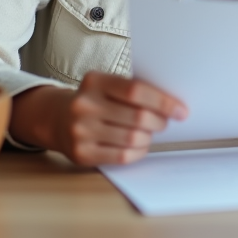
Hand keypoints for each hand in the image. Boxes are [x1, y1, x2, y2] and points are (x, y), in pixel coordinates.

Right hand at [10, 72, 186, 165]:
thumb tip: (172, 105)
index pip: (136, 90)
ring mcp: (80, 131)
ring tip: (150, 133)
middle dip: (159, 121)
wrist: (57, 119)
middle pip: (137, 117)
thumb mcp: (107, 86)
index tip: (180, 110)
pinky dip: (139, 151)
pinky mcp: (81, 153)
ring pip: (132, 138)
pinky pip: (122, 156)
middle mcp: (84, 105)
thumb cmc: (95, 101)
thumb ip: (133, 90)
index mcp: (94, 81)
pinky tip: (140, 145)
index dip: (163, 101)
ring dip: (149, 137)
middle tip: (165, 122)